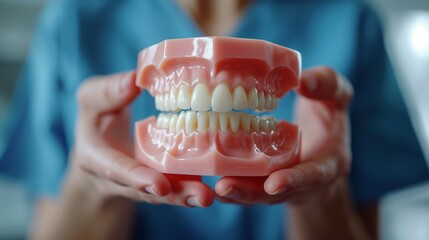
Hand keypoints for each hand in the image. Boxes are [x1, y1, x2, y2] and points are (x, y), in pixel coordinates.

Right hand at [72, 71, 213, 206]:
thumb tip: (134, 79)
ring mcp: (143, 183)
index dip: (137, 178)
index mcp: (97, 159)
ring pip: (166, 192)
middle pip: (147, 191)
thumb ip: (107, 92)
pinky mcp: (162, 179)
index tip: (159, 185)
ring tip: (209, 196)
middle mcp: (120, 179)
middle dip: (174, 195)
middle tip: (202, 196)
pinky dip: (194, 183)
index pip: (117, 170)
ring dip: (188, 195)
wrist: (100, 148)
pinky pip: (178, 182)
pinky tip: (219, 181)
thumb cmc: (96, 120)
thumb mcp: (91, 101)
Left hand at [214, 66, 352, 204]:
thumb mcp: (337, 97)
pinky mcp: (263, 182)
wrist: (322, 144)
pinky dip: (230, 187)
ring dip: (236, 192)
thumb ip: (327, 85)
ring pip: (257, 193)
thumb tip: (303, 81)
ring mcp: (281, 185)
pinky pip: (246, 186)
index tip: (274, 183)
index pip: (314, 175)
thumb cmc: (328, 118)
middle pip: (277, 193)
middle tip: (225, 187)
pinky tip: (210, 183)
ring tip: (215, 187)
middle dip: (251, 192)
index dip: (295, 181)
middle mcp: (303, 182)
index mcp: (328, 163)